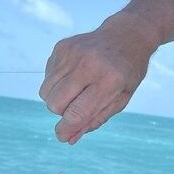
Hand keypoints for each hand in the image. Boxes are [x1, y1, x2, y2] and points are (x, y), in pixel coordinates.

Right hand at [39, 11, 155, 143]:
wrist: (127, 34)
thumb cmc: (127, 71)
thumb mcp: (121, 98)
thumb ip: (96, 119)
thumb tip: (69, 138)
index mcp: (109, 80)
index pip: (77, 113)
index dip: (66, 130)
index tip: (63, 136)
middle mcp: (88, 64)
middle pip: (55, 104)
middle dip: (62, 113)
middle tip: (77, 106)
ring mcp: (73, 53)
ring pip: (46, 91)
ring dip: (58, 98)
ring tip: (78, 89)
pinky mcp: (62, 47)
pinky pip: (47, 76)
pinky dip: (57, 82)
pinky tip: (75, 74)